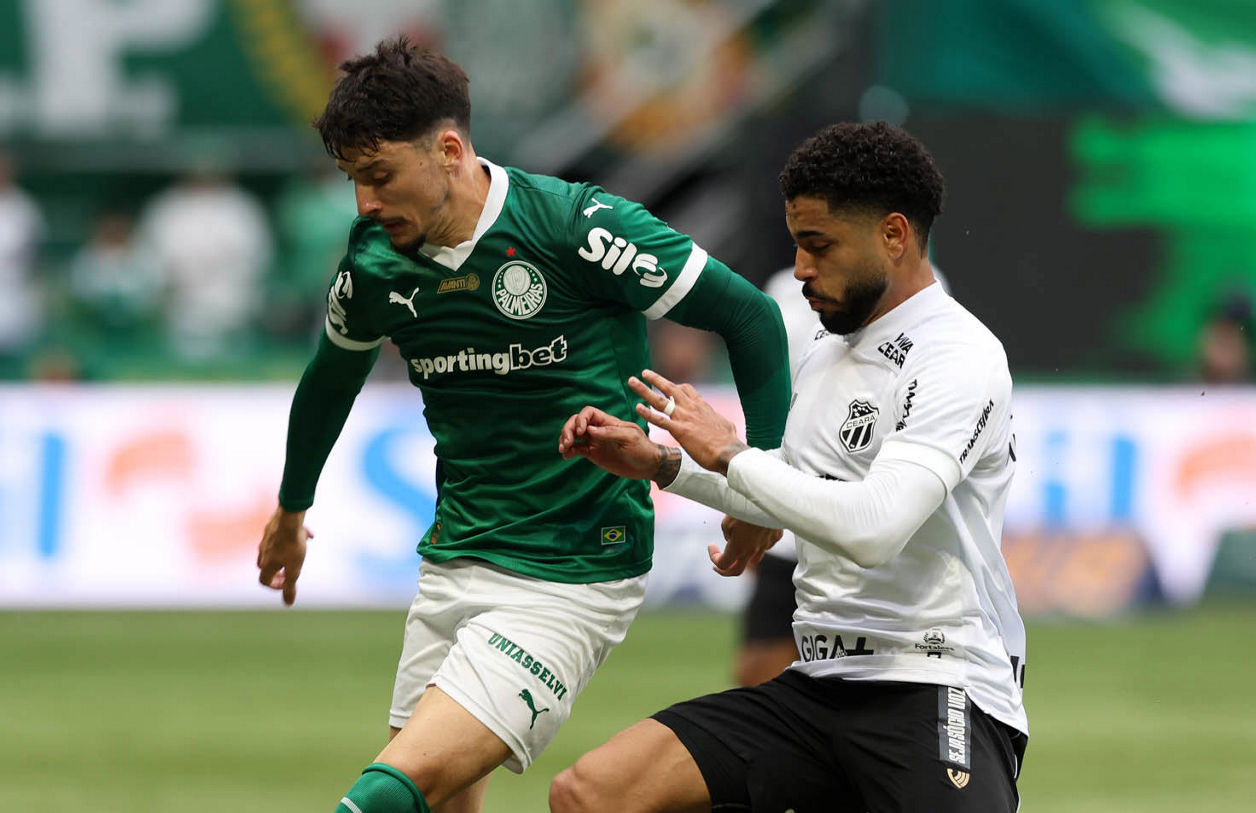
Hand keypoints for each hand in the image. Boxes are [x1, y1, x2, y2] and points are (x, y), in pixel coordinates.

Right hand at [257, 506, 311, 605]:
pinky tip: (308, 535)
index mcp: (266, 564)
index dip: (275, 586)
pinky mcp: (272, 527)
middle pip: (266, 566)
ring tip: (302, 550)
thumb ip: (290, 587)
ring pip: (274, 549)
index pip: (264, 581)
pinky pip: (281, 535)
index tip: (287, 582)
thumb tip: (288, 603)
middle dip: (279, 570)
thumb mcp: (294, 569)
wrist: (289, 518)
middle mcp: (262, 552)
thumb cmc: (292, 545)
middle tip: (291, 569)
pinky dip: (292, 539)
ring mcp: (266, 539)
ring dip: (286, 554)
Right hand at [558, 406, 660, 479]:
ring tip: (563, 449)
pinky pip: (577, 450)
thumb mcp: (630, 437)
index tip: (581, 432)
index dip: (581, 420)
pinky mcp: (593, 454)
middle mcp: (599, 430)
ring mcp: (595, 442)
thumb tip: (590, 430)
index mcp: (608, 422)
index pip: (588, 413)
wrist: (647, 466)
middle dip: (568, 429)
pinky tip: (566, 456)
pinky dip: (569, 451)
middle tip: (567, 442)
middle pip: (576, 422)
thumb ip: (611, 433)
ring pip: (574, 436)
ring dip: (566, 439)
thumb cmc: (642, 448)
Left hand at [628, 369, 746, 473]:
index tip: (668, 385)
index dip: (676, 386)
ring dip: (644, 390)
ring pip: (660, 400)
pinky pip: (659, 419)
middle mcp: (691, 407)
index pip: (686, 389)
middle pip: (670, 388)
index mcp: (702, 405)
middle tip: (644, 373)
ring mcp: (683, 417)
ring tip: (632, 382)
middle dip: (656, 379)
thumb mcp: (725, 424)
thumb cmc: (728, 441)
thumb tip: (721, 422)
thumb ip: (717, 420)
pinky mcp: (679, 430)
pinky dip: (647, 413)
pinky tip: (637, 408)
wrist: (727, 451)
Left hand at [708, 515, 782, 576]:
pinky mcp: (776, 537)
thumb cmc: (744, 508)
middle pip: (738, 571)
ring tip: (738, 548)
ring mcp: (766, 545)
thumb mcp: (727, 521)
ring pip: (754, 559)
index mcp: (739, 548)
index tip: (711, 546)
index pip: (723, 564)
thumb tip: (731, 539)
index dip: (714, 558)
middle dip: (726, 570)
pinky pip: (766, 546)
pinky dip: (758, 544)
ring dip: (744, 558)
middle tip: (718, 565)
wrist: (769, 500)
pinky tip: (755, 535)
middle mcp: (753, 551)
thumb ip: (727, 534)